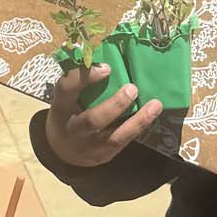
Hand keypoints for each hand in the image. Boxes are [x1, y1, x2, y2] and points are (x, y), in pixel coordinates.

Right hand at [44, 65, 162, 168]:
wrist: (62, 151)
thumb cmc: (68, 113)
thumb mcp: (66, 96)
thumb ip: (80, 80)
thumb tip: (106, 60)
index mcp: (61, 106)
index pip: (67, 89)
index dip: (85, 77)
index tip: (107, 67)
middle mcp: (74, 129)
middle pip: (93, 120)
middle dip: (115, 106)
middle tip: (132, 88)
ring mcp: (90, 146)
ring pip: (115, 137)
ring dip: (137, 121)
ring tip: (155, 104)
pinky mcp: (104, 156)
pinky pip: (124, 142)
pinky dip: (139, 128)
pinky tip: (152, 115)